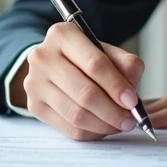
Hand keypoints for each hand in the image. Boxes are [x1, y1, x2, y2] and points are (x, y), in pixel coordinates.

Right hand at [13, 22, 144, 140]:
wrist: (55, 63)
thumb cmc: (85, 57)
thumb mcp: (107, 51)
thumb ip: (126, 65)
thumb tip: (131, 93)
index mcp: (63, 35)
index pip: (94, 64)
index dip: (116, 86)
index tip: (132, 101)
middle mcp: (43, 57)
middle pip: (85, 93)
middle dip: (112, 111)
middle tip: (129, 120)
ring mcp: (34, 82)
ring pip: (76, 114)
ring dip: (103, 125)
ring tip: (119, 125)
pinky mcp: (34, 105)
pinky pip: (68, 128)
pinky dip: (91, 132)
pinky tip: (103, 128)